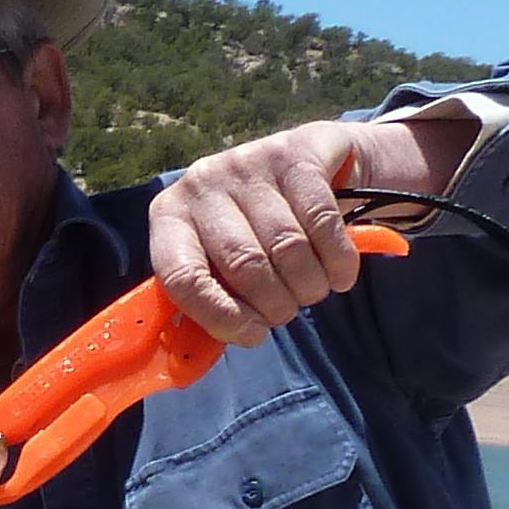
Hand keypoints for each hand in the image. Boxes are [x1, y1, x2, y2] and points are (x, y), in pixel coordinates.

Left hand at [148, 116, 474, 344]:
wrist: (305, 161)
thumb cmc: (251, 229)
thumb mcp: (220, 260)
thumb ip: (210, 299)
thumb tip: (197, 356)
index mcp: (169, 217)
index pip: (183, 277)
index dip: (219, 316)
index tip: (253, 335)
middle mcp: (201, 183)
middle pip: (244, 264)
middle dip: (274, 305)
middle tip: (285, 313)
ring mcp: (247, 162)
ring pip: (287, 247)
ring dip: (308, 287)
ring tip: (311, 292)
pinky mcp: (294, 152)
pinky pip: (322, 223)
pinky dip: (338, 262)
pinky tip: (339, 275)